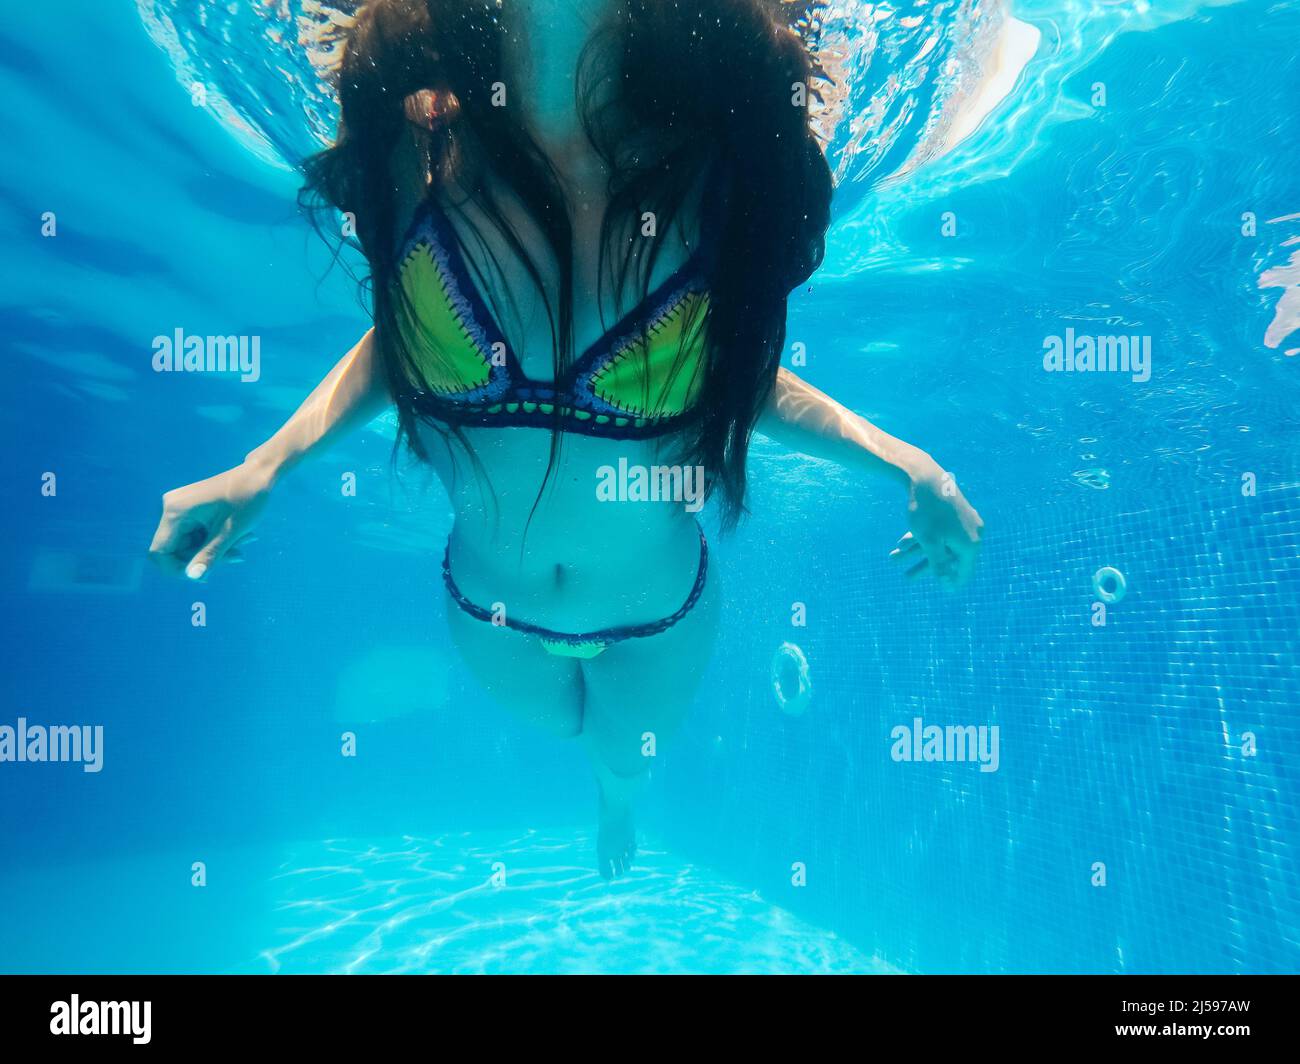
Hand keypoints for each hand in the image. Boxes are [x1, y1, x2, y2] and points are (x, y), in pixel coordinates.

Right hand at [148, 462, 272, 580]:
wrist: (259, 474)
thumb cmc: (248, 499)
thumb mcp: (229, 532)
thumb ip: (209, 556)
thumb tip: (193, 578)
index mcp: (175, 511)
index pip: (160, 552)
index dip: (177, 569)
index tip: (204, 575)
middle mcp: (171, 508)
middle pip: (177, 549)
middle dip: (205, 557)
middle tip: (237, 556)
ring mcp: (180, 507)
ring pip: (189, 543)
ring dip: (214, 549)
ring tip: (243, 544)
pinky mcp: (190, 509)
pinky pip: (196, 534)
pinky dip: (215, 540)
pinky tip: (239, 538)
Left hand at [890, 460, 983, 587]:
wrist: (925, 477)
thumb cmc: (927, 512)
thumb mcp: (930, 543)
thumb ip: (940, 565)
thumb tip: (949, 587)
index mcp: (971, 544)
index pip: (964, 572)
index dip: (951, 583)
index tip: (942, 592)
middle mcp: (973, 532)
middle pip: (949, 557)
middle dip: (923, 567)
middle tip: (906, 578)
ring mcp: (965, 520)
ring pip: (941, 542)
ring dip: (916, 551)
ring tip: (894, 557)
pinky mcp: (956, 511)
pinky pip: (940, 530)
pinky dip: (922, 536)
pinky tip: (901, 542)